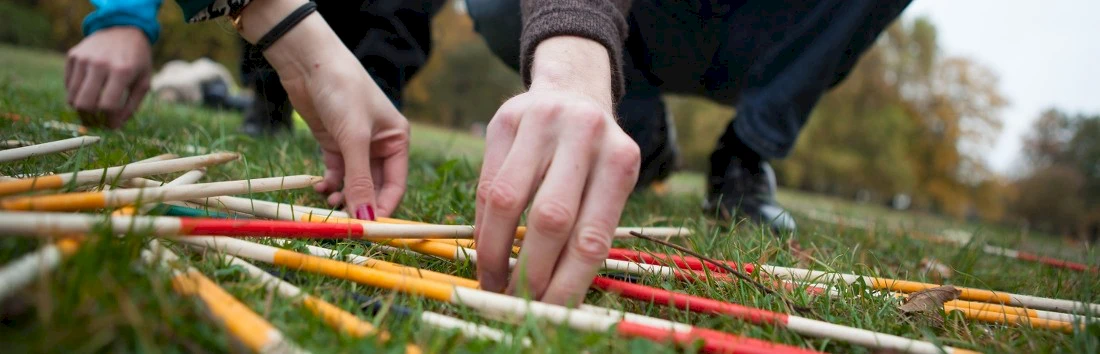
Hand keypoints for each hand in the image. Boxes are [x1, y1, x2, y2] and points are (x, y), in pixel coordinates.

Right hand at [65, 26, 152, 127]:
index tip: (111, 125)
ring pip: (72, 97)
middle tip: (98, 121)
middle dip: (91, 119)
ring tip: (94, 108)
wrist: (122, 28)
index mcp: (122, 71)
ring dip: (82, 109)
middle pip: (85, 104)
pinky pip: (68, 85)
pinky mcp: (73, 56)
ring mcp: (84, 59)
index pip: (108, 106)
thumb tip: (113, 126)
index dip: (109, 121)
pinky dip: (76, 94)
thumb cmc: (136, 59)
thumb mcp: (143, 81)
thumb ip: (131, 106)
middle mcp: (100, 64)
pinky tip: (89, 90)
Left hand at [237, 0, 408, 217]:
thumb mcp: (354, 138)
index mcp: (397, 140)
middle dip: (360, 205)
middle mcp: (380, 146)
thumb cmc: (342, 91)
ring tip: (328, 202)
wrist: (309, 63)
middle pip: (374, 188)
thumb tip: (365, 219)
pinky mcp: (333, 144)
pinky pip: (336, 174)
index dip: (383, 208)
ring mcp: (355, 146)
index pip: (396, 185)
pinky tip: (319, 187)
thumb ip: (360, 179)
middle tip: (344, 223)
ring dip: (343, 197)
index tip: (368, 230)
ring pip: (353, 184)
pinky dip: (329, 184)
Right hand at [475, 37, 640, 304]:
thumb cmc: (592, 159)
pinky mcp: (506, 119)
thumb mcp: (605, 185)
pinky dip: (484, 226)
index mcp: (620, 161)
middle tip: (518, 302)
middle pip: (551, 219)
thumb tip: (554, 301)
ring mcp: (543, 121)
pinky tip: (487, 249)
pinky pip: (486, 185)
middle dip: (530, 272)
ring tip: (495, 282)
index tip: (549, 312)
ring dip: (497, 253)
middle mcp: (586, 134)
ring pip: (508, 202)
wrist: (571, 92)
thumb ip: (586, 232)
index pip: (592, 237)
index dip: (567, 283)